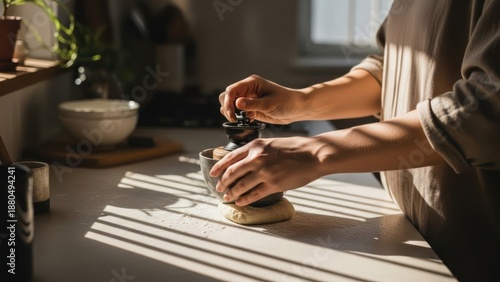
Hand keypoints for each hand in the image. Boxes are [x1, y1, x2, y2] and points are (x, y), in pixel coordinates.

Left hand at [209, 136, 325, 205]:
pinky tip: (240, 202)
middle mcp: (256, 158)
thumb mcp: (271, 143)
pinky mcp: (273, 184)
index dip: (218, 167)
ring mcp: (264, 172)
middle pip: (232, 173)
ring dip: (231, 193)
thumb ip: (257, 150)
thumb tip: (244, 161)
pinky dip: (244, 200)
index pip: (229, 158)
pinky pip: (254, 194)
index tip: (213, 174)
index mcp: (255, 146)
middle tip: (219, 188)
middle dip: (223, 182)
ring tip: (228, 197)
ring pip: (240, 186)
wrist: (313, 154)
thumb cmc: (295, 148)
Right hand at [219, 75, 304, 123]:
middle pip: (227, 96)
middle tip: (235, 119)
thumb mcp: (270, 103)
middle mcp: (248, 90)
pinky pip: (238, 112)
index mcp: (252, 83)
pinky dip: (238, 118)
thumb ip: (253, 104)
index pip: (232, 90)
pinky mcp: (251, 108)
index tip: (232, 115)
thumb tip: (237, 103)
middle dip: (227, 107)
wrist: (297, 108)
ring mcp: (249, 99)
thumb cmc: (287, 101)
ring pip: (231, 104)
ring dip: (231, 113)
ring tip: (240, 120)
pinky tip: (247, 121)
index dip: (228, 102)